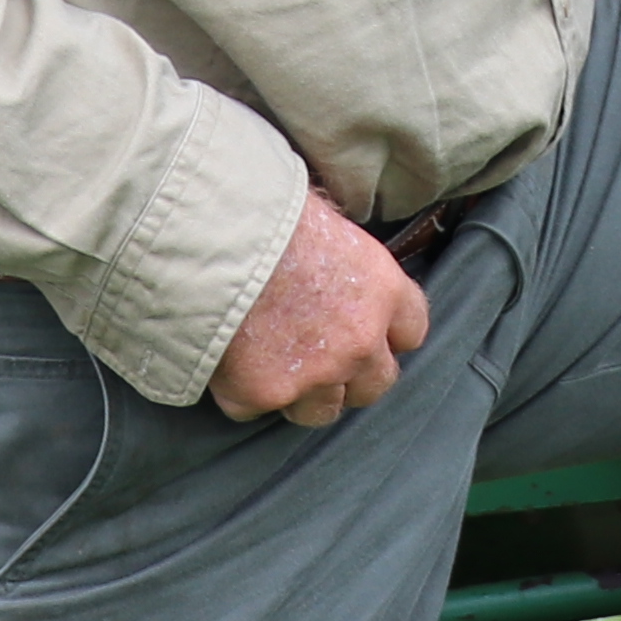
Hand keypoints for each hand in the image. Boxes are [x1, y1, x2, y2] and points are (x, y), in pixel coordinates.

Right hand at [209, 189, 432, 426]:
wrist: (209, 232)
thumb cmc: (265, 209)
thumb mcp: (326, 218)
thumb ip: (343, 259)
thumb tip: (335, 260)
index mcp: (383, 291)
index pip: (411, 331)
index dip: (387, 333)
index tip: (368, 329)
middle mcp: (360, 341)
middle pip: (376, 384)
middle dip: (351, 375)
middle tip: (318, 354)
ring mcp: (314, 375)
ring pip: (320, 411)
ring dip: (301, 394)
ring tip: (269, 363)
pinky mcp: (263, 394)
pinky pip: (256, 408)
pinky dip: (241, 390)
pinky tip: (226, 358)